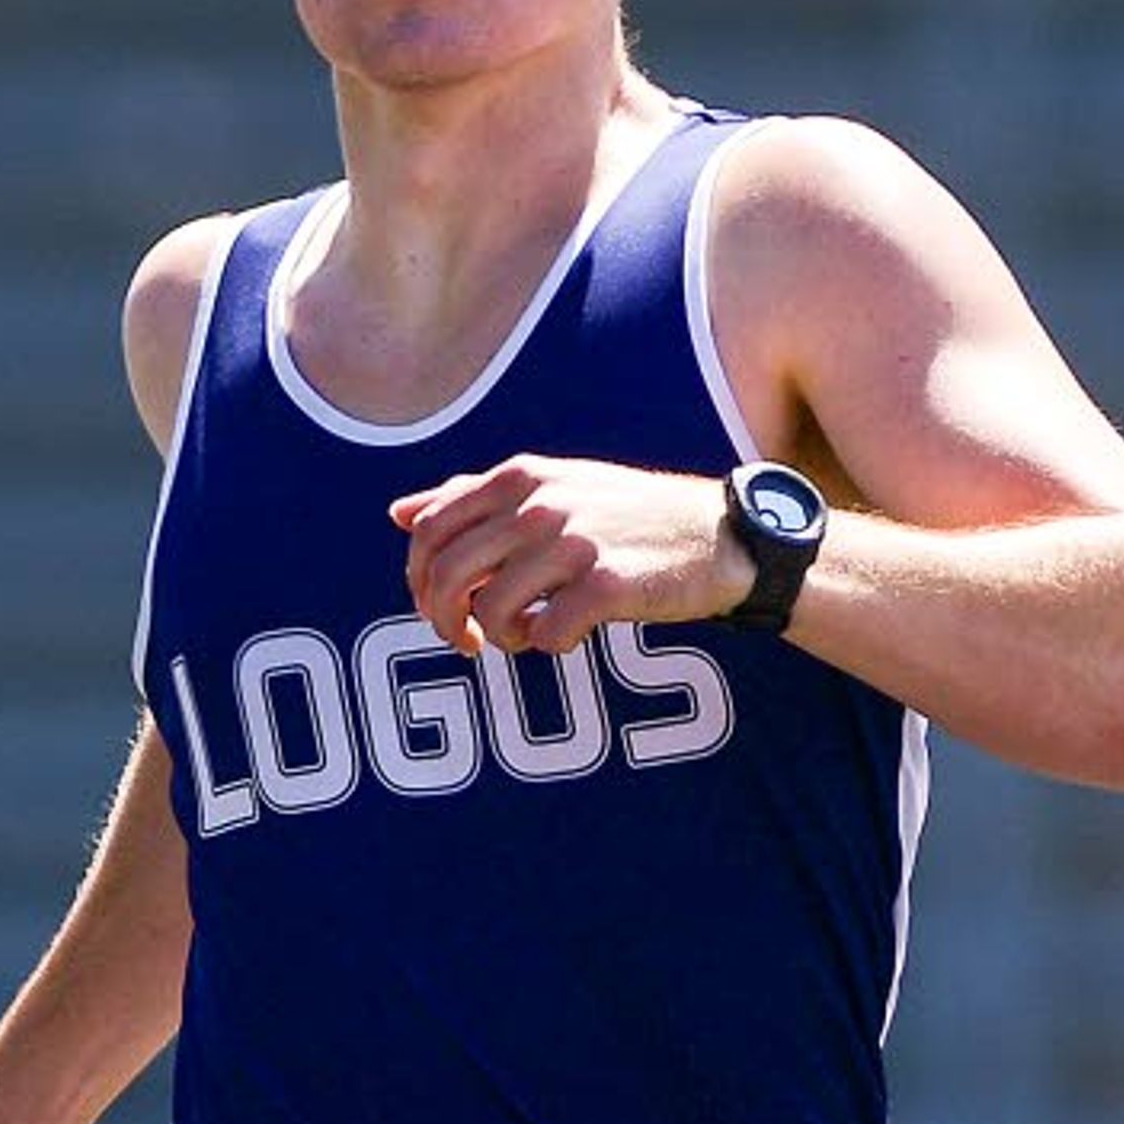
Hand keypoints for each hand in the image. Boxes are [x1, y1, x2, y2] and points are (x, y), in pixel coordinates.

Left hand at [391, 456, 749, 655]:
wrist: (723, 536)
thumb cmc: (632, 517)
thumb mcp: (553, 489)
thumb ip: (474, 498)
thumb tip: (399, 514)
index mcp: (519, 477)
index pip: (429, 530)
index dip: (420, 579)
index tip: (441, 605)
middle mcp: (540, 505)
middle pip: (448, 574)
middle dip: (444, 619)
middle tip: (466, 641)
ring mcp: (574, 544)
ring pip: (490, 610)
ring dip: (499, 637)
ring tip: (524, 635)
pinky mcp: (607, 585)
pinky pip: (545, 634)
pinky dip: (546, 645)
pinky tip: (566, 635)